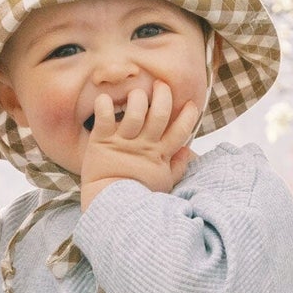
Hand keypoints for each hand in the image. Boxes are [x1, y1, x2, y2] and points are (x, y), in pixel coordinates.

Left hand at [80, 83, 198, 209]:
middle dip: (163, 95)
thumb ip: (177, 167)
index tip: (190, 104)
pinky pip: (104, 117)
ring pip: (135, 111)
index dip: (189, 115)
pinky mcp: (101, 141)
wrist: (108, 206)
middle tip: (160, 86)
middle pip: (161, 113)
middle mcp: (144, 145)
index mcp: (160, 154)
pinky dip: (103, 105)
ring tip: (136, 94)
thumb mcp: (162, 183)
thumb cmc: (137, 195)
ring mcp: (123, 142)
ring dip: (137, 97)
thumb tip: (188, 150)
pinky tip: (104, 100)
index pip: (181, 130)